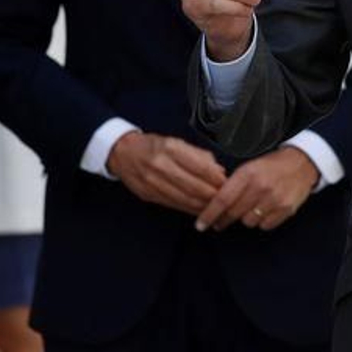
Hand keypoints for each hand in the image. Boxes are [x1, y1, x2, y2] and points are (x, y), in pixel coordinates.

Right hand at [107, 131, 227, 215]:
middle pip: (194, 187)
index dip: (217, 179)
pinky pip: (175, 205)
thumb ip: (199, 155)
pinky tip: (200, 210)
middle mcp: (161, 165)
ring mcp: (153, 182)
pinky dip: (190, 209)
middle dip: (213, 195)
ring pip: (185, 199)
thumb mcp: (176, 142)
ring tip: (217, 207)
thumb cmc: (153, 146)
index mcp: (171, 148)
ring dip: (203, 206)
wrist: (122, 153)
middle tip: (227, 199)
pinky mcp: (149, 195)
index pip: (201, 167)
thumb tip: (219, 170)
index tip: (228, 183)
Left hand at [195, 146, 319, 231]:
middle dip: (224, 219)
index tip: (200, 225)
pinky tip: (265, 210)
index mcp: (248, 173)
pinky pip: (264, 225)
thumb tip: (212, 203)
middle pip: (233, 213)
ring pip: (248, 221)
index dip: (209, 214)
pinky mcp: (286, 209)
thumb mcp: (249, 167)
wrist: (303, 163)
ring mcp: (274, 199)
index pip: (222, 199)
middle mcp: (260, 187)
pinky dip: (262, 221)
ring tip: (251, 208)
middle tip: (220, 222)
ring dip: (246, 218)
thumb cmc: (271, 165)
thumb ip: (233, 184)